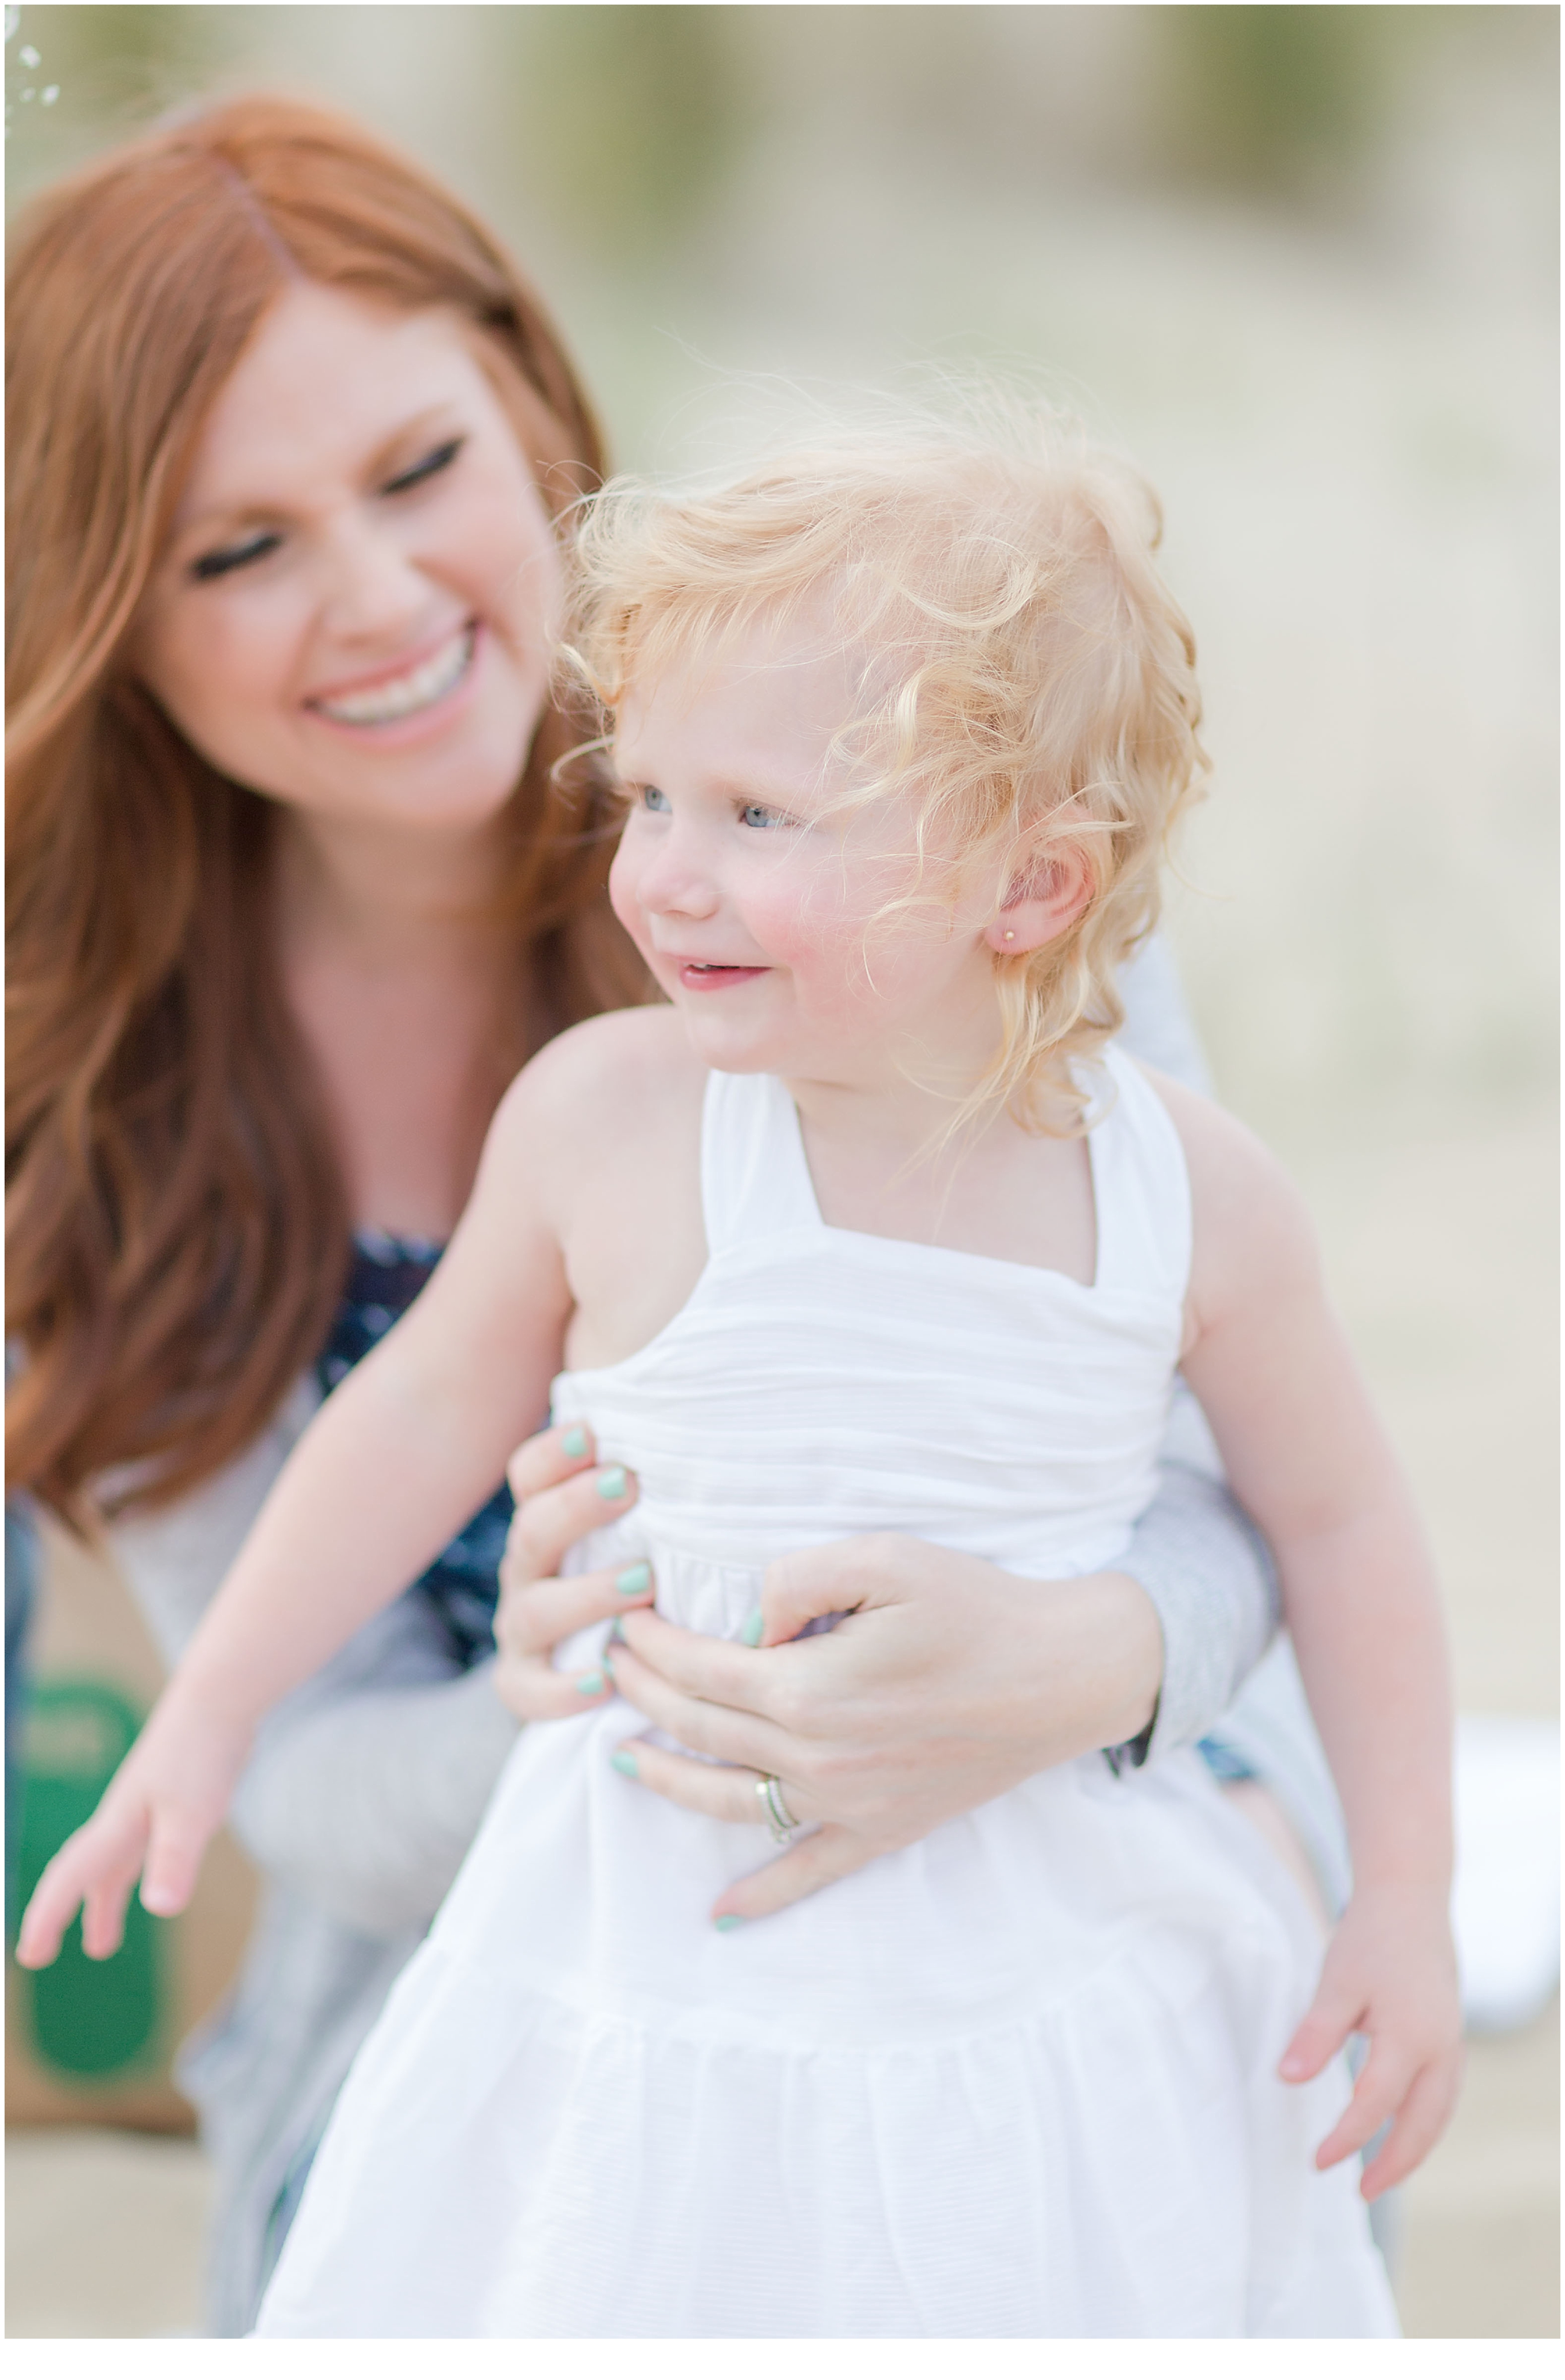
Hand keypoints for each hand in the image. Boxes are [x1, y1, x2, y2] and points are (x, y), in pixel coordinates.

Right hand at [15, 1694, 248, 1967]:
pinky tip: (150, 1887)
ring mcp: (144, 1808)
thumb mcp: (191, 1814)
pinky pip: (136, 1850)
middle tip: (37, 1954)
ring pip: (111, 1865)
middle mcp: (122, 1819)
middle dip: (60, 1913)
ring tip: (101, 1944)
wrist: (218, 1699)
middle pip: (82, 1874)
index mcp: (118, 1826)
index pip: (71, 1877)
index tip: (29, 1956)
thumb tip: (160, 1909)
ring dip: (102, 1902)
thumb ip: (174, 1860)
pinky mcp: (169, 1800)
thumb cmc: (201, 1754)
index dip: (47, 1917)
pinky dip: (131, 1875)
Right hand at [493, 1422, 654, 1716]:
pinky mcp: (524, 1682)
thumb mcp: (641, 1528)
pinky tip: (603, 1681)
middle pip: (532, 1532)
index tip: (594, 1432)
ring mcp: (521, 1628)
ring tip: (642, 1582)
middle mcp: (528, 1570)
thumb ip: (651, 1490)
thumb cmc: (642, 1575)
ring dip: (587, 1595)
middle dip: (576, 1507)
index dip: (554, 1453)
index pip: (529, 1475)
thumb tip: (709, 1432)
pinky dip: (562, 1689)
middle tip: (626, 1487)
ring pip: (534, 1610)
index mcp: (546, 1522)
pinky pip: (529, 1691)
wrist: (609, 1665)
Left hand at [602, 1533, 1163, 1922]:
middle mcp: (817, 1758)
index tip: (627, 1621)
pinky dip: (761, 1899)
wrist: (1064, 1673)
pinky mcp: (883, 1830)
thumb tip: (746, 1628)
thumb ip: (794, 1582)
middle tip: (612, 1667)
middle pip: (703, 1729)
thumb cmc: (976, 1604)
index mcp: (809, 1689)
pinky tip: (719, 1917)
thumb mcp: (883, 1557)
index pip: (700, 1669)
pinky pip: (808, 1874)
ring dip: (668, 1781)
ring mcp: (848, 1804)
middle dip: (645, 1695)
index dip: (653, 1644)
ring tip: (623, 1758)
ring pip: (731, 1802)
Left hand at [1279, 1886, 1463, 2196]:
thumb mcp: (1336, 1983)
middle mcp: (1440, 2048)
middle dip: (1394, 2165)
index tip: (1319, 2161)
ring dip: (1413, 2149)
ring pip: (1439, 2114)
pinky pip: (1444, 2095)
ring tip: (1381, 2175)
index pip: (1375, 2104)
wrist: (1410, 1899)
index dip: (1347, 2138)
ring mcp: (1452, 2044)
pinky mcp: (1450, 2037)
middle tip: (1361, 2194)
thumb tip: (1288, 2078)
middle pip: (1422, 2125)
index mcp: (1411, 2037)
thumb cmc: (1370, 1939)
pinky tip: (1402, 2131)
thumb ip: (1316, 2034)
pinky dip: (1425, 2122)